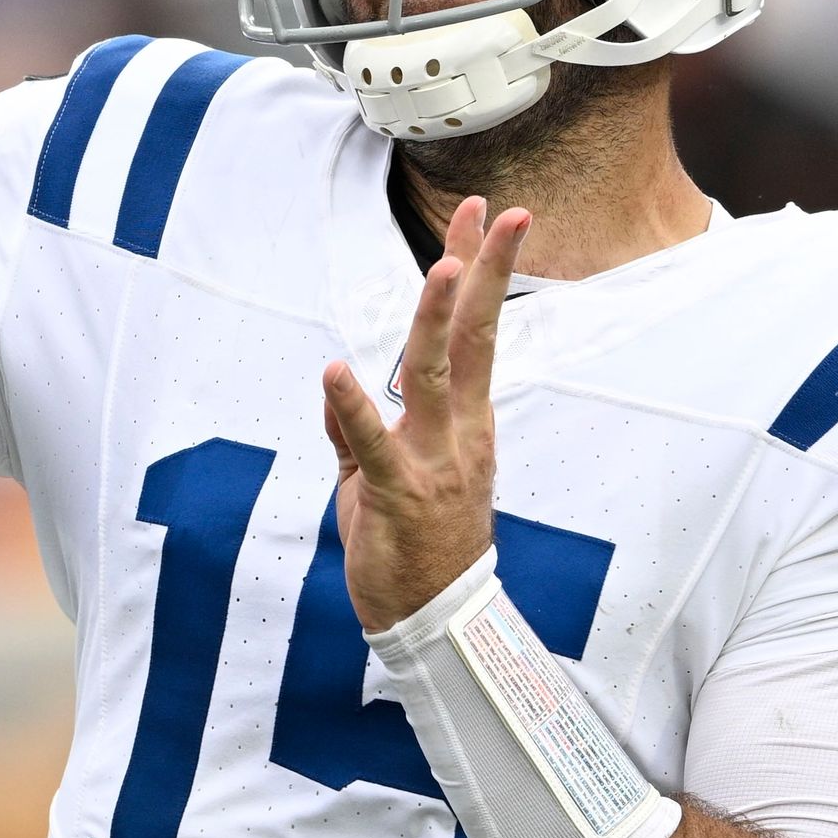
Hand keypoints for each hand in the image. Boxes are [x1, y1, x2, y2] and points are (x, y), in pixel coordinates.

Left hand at [321, 195, 530, 632]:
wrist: (434, 623)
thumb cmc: (413, 549)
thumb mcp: (383, 479)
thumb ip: (359, 434)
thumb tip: (341, 389)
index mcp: (465, 423)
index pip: (479, 334)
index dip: (484, 273)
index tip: (495, 217)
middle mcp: (459, 432)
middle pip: (477, 338)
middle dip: (486, 272)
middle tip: (502, 213)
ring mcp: (434, 461)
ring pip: (436, 378)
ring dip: (438, 322)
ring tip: (443, 269)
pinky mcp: (399, 494)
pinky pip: (371, 444)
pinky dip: (350, 408)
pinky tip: (335, 371)